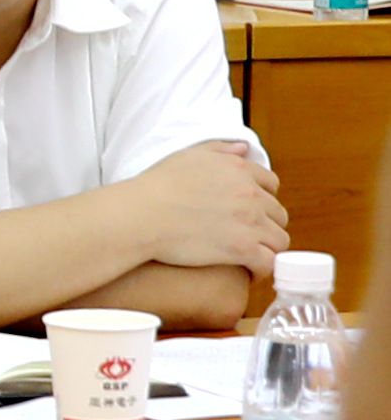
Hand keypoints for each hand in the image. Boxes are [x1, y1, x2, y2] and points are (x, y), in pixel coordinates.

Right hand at [131, 142, 287, 271]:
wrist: (140, 215)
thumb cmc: (156, 186)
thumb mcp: (188, 156)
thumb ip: (220, 149)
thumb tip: (244, 149)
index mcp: (239, 170)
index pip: (271, 185)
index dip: (262, 198)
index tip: (250, 210)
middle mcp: (250, 194)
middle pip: (278, 214)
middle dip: (266, 225)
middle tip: (247, 235)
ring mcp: (249, 222)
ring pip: (279, 240)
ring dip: (268, 248)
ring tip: (250, 256)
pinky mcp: (242, 248)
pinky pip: (268, 262)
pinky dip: (262, 269)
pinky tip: (248, 271)